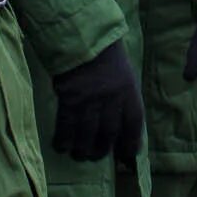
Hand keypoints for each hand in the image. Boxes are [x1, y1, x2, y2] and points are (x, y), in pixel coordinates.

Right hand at [50, 41, 144, 162]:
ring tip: (79, 154)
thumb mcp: (124, 75)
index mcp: (129, 91)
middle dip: (102, 150)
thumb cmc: (106, 56)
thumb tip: (121, 126)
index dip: (131, 144)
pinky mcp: (69, 100)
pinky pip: (66, 127)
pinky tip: (62, 146)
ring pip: (87, 135)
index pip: (134, 125)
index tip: (127, 157)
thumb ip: (124, 99)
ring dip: (82, 150)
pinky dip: (63, 140)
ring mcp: (89, 100)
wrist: (81, 39)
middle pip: (109, 134)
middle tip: (96, 155)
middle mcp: (111, 99)